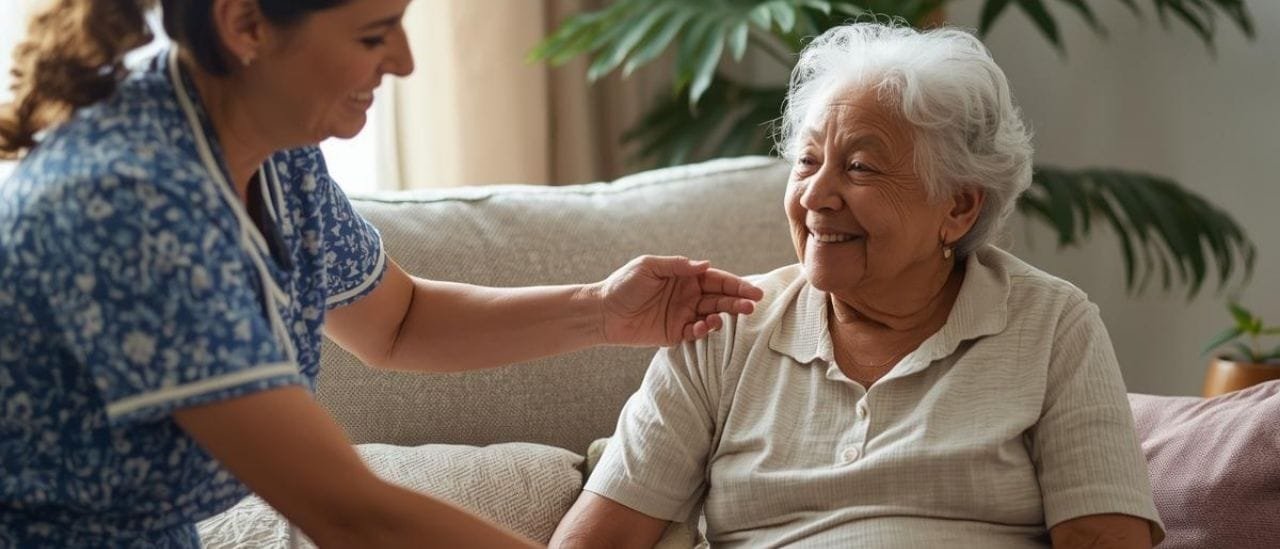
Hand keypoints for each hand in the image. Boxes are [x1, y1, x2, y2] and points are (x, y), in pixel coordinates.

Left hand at [593, 255, 763, 345]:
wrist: (603, 312)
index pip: (717, 279)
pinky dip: (703, 331)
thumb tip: (705, 264)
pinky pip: (695, 333)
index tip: (753, 291)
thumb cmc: (623, 284)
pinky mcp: (675, 334)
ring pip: (712, 315)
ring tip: (725, 317)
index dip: (736, 285)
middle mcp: (688, 295)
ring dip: (723, 316)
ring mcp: (683, 315)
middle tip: (753, 305)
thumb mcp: (648, 267)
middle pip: (720, 298)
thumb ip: (677, 265)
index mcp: (685, 277)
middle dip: (738, 301)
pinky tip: (704, 327)